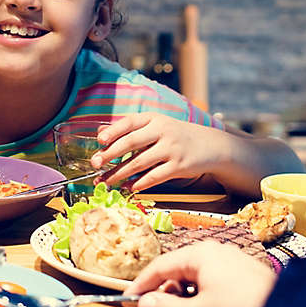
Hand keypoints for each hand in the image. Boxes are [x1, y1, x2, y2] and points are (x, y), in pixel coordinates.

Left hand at [92, 113, 230, 191]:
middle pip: (131, 142)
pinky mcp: (179, 166)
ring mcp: (172, 148)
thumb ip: (131, 129)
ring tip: (106, 181)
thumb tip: (100, 132)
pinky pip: (155, 177)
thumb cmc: (176, 135)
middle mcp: (163, 130)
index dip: (113, 131)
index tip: (99, 141)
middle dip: (110, 154)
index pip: (129, 122)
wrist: (211, 145)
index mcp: (154, 118)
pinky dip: (140, 183)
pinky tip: (129, 188)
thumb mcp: (156, 126)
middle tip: (95, 164)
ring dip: (120, 173)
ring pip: (140, 163)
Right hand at [127, 241, 275, 306]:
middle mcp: (214, 251)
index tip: (130, 299)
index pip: (159, 265)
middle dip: (167, 293)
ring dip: (185, 296)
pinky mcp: (241, 272)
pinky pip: (211, 280)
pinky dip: (202, 295)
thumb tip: (144, 305)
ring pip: (194, 277)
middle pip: (177, 270)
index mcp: (200, 253)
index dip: (142, 285)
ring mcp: (229, 260)